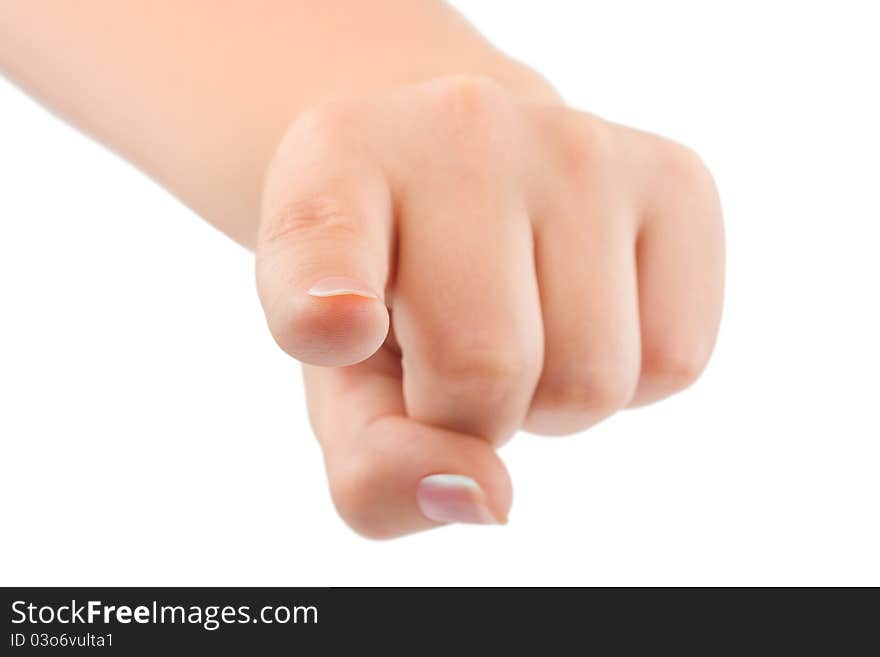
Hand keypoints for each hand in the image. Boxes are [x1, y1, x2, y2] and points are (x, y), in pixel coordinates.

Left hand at [256, 74, 723, 537]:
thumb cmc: (393, 295)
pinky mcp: (675, 177)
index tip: (331, 325)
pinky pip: (676, 359)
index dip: (321, 295)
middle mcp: (461, 128)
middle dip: (469, 413)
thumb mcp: (344, 384)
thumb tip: (483, 498)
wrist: (467, 176)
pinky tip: (583, 312)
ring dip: (551, 400)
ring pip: (592, 380)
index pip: (321, 239)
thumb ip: (372, 465)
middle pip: (486, 371)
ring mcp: (580, 143)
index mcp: (335, 163)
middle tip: (451, 353)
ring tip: (522, 325)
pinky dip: (628, 380)